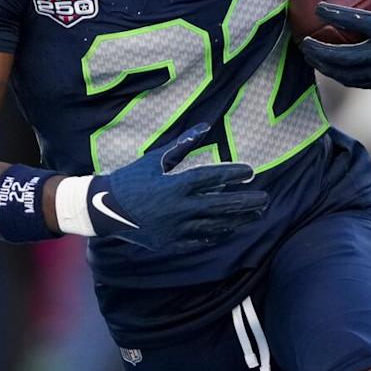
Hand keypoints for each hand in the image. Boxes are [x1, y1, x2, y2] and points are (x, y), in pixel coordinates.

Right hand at [87, 124, 268, 252]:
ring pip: (214, 226)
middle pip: (220, 206)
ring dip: (237, 220)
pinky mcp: (170, 243)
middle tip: (265, 199)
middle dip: (245, 203)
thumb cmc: (131, 179)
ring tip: (255, 215)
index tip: (250, 171)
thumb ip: (182, 144)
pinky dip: (216, 234)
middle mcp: (178, 209)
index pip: (212, 178)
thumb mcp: (155, 159)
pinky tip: (229, 229)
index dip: (233, 174)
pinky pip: (200, 239)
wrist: (105, 209)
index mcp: (175, 185)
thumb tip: (204, 127)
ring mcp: (175, 229)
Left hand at [300, 0, 370, 88]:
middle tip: (303, 40)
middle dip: (321, 51)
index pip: (359, 23)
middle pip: (347, 57)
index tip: (318, 7)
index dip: (337, 15)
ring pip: (350, 74)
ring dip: (326, 67)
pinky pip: (360, 81)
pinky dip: (342, 76)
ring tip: (309, 56)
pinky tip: (328, 67)